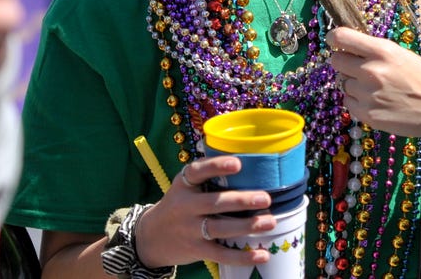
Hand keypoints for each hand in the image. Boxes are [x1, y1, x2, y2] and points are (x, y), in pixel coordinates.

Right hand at [134, 157, 275, 268]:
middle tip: (265, 199)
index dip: (217, 166)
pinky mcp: (197, 250)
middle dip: (241, 201)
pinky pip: (221, 254)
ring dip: (247, 226)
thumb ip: (207, 178)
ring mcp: (190, 230)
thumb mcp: (184, 187)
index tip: (238, 163)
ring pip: (220, 228)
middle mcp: (185, 206)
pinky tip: (261, 254)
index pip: (198, 172)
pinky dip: (242, 257)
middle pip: (214, 203)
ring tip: (270, 221)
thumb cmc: (178, 205)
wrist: (150, 237)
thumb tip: (248, 167)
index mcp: (183, 185)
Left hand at [327, 27, 420, 136]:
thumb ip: (373, 50)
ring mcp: (367, 94)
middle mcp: (370, 71)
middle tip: (359, 68)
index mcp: (382, 51)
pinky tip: (375, 101)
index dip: (334, 38)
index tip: (335, 41)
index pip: (341, 37)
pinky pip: (348, 102)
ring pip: (343, 83)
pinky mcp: (366, 114)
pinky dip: (357, 101)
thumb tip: (347, 48)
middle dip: (345, 63)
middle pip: (336, 61)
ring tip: (375, 89)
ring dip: (353, 84)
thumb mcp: (400, 54)